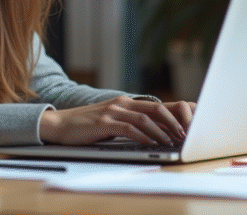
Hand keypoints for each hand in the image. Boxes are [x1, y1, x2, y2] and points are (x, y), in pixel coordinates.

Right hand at [39, 96, 195, 145]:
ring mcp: (112, 111)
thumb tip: (151, 133)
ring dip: (161, 131)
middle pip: (155, 109)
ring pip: (144, 118)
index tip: (186, 127)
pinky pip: (129, 128)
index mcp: (125, 102)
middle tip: (184, 135)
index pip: (155, 106)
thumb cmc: (86, 126)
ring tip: (171, 141)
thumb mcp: (111, 120)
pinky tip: (150, 144)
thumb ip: (128, 122)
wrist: (60, 124)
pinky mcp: (104, 122)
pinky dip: (143, 136)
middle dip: (173, 122)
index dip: (172, 116)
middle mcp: (121, 103)